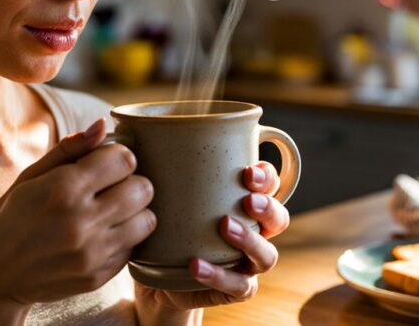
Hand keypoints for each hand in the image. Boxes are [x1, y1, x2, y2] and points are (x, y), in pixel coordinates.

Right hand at [0, 118, 155, 323]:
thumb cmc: (10, 218)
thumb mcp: (30, 177)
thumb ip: (70, 149)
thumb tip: (103, 124)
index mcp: (63, 188)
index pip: (125, 159)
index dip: (118, 156)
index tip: (107, 164)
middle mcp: (81, 221)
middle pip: (143, 188)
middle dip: (132, 181)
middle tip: (113, 187)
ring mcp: (92, 253)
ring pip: (147, 220)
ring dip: (135, 211)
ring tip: (113, 211)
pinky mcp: (98, 276)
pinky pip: (134, 248)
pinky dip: (125, 238)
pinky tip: (103, 235)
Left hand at [133, 162, 289, 323]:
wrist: (156, 274)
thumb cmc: (170, 224)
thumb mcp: (170, 195)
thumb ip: (170, 168)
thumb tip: (139, 130)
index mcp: (244, 202)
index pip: (272, 184)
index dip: (267, 177)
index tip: (247, 172)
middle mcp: (254, 231)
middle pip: (279, 219)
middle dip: (268, 207)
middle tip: (246, 200)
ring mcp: (247, 263)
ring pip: (267, 256)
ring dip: (250, 240)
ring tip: (225, 226)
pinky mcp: (234, 289)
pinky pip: (237, 286)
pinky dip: (218, 275)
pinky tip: (195, 264)